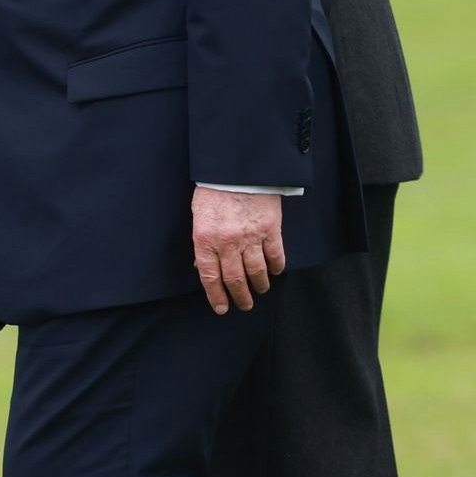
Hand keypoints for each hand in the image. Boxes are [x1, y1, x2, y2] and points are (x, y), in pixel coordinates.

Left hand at [190, 187, 284, 313]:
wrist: (237, 168)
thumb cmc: (214, 190)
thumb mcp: (199, 216)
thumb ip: (202, 242)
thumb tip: (202, 265)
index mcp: (206, 239)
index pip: (210, 277)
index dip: (216, 297)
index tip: (222, 308)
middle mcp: (228, 243)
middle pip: (235, 279)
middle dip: (240, 297)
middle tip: (244, 305)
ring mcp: (251, 237)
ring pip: (256, 272)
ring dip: (259, 285)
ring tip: (260, 291)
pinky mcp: (270, 229)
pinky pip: (275, 255)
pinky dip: (276, 267)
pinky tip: (275, 272)